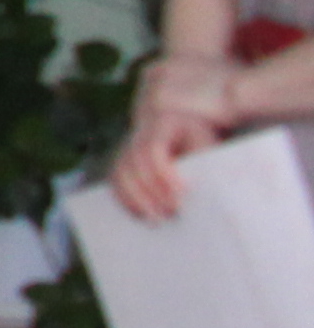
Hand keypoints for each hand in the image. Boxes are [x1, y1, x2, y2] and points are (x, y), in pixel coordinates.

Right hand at [117, 56, 243, 221]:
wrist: (198, 108)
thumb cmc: (210, 126)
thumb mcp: (211, 134)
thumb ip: (205, 150)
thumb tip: (206, 178)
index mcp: (162, 121)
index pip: (152, 150)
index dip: (162, 174)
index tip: (181, 195)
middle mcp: (141, 130)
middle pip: (132, 164)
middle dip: (149, 192)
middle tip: (171, 214)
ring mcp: (131, 142)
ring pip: (119, 171)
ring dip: (134, 198)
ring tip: (155, 219)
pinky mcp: (128, 154)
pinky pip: (116, 176)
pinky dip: (125, 196)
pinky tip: (140, 213)